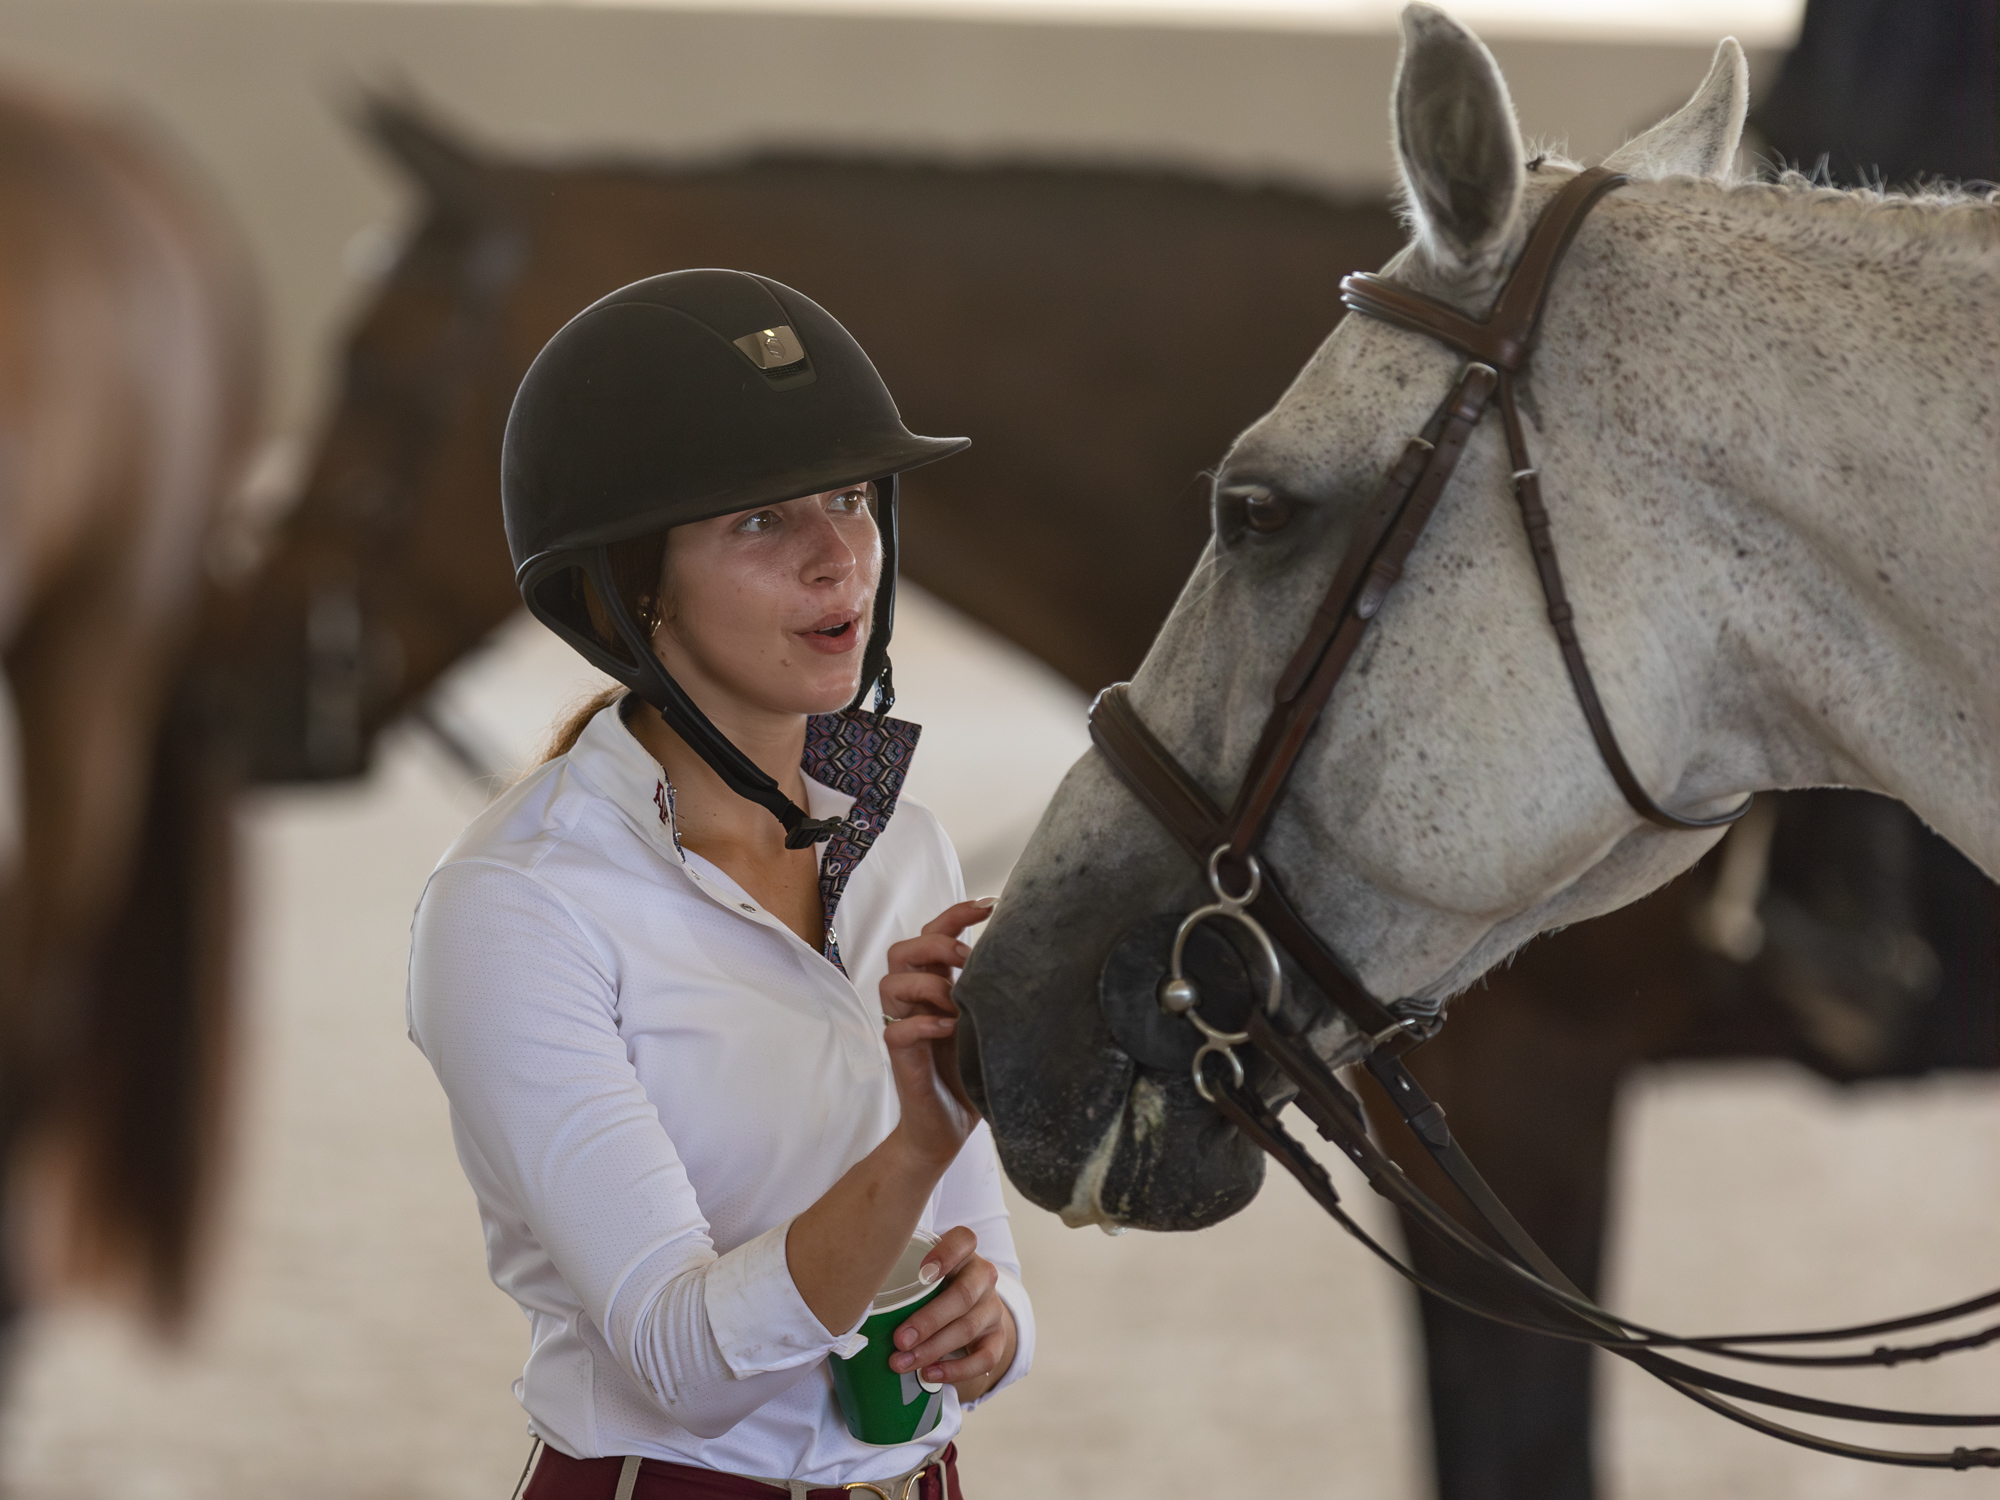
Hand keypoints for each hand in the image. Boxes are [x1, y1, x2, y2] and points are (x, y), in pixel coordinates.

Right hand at [880, 899, 992, 1165]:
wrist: (947, 1130)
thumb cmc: (973, 1074)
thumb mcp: (994, 1025)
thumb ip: (1002, 995)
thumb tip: (1050, 961)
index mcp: (936, 987)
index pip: (932, 934)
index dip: (954, 914)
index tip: (989, 906)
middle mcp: (915, 1002)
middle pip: (901, 950)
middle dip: (935, 942)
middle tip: (967, 956)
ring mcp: (905, 1028)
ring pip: (889, 983)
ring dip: (926, 982)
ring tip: (956, 999)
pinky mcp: (901, 1059)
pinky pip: (894, 1031)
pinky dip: (922, 1024)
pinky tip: (950, 1029)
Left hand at [888, 1225, 1017, 1403]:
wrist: (964, 1313)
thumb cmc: (928, 1289)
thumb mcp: (917, 1273)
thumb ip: (895, 1275)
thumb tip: (846, 1298)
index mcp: (962, 1254)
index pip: (965, 1241)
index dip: (948, 1253)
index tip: (922, 1273)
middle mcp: (982, 1277)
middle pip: (964, 1294)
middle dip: (928, 1320)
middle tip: (899, 1340)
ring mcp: (992, 1307)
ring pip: (968, 1327)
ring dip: (932, 1349)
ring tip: (902, 1363)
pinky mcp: (998, 1337)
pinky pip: (985, 1357)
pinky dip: (956, 1370)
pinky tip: (930, 1375)